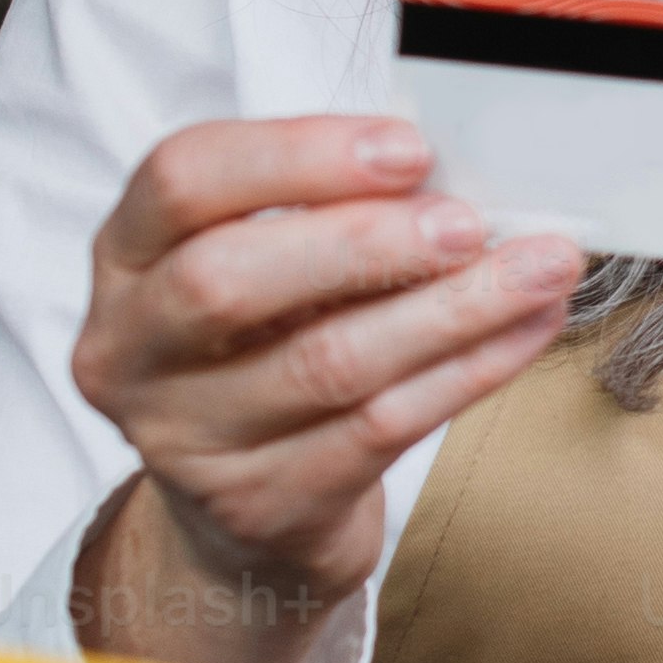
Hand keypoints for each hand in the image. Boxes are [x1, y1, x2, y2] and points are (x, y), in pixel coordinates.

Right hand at [65, 114, 580, 662]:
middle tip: (466, 223)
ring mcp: (186, 439)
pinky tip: (524, 331)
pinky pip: (380, 428)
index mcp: (126, 257)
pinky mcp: (260, 503)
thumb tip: (453, 175)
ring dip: (450, 310)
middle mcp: (131, 349)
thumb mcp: (266, 266)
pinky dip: (468, 371)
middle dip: (364, 242)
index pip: (183, 178)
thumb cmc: (267, 352)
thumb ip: (330, 212)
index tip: (406, 148)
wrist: (246, 515)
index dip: (296, 155)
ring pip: (326, 363)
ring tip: (537, 269)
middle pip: (229, 280)